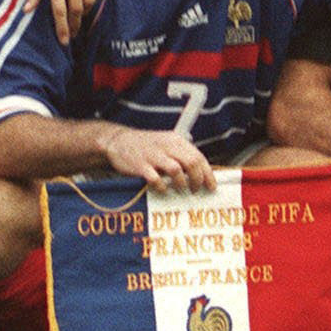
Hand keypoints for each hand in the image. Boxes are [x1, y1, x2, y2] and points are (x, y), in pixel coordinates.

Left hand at [27, 0, 103, 41]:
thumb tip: (28, 11)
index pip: (60, 10)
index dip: (62, 28)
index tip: (64, 41)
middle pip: (76, 8)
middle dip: (74, 25)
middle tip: (72, 34)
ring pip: (90, 0)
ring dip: (85, 13)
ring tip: (79, 18)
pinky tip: (88, 1)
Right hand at [99, 125, 215, 192]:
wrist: (118, 141)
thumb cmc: (146, 147)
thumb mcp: (166, 144)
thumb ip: (182, 155)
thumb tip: (201, 173)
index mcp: (175, 141)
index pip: (198, 157)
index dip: (207, 174)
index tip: (211, 186)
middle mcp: (166, 146)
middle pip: (191, 163)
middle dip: (197, 180)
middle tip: (196, 190)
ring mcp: (153, 155)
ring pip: (176, 170)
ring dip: (182, 184)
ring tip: (181, 190)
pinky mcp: (140, 165)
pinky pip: (156, 179)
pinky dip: (162, 187)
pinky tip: (163, 190)